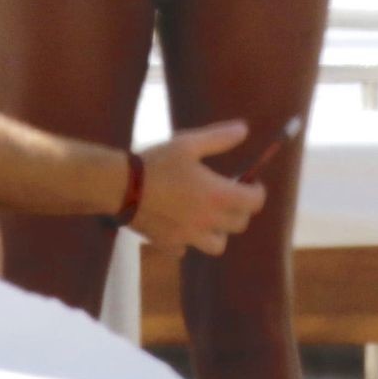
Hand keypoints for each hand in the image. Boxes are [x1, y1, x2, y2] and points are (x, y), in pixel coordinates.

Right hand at [134, 120, 265, 254]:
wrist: (120, 187)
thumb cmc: (156, 162)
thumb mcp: (188, 143)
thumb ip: (219, 138)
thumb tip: (244, 130)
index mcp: (217, 195)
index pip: (254, 202)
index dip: (257, 191)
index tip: (251, 182)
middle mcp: (208, 221)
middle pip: (239, 224)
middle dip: (240, 209)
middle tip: (230, 194)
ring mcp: (189, 237)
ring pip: (218, 244)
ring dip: (219, 230)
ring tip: (208, 214)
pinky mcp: (169, 244)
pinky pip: (187, 249)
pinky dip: (188, 240)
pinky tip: (179, 224)